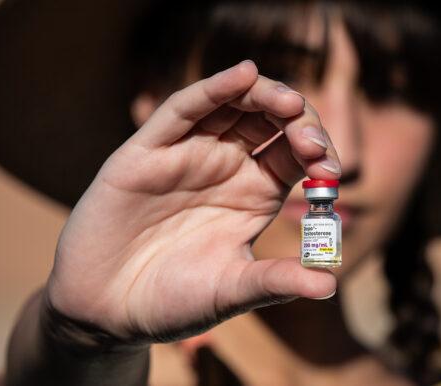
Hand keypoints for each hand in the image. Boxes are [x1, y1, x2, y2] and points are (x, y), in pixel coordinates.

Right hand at [46, 60, 340, 343]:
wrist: (109, 310)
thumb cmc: (173, 300)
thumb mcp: (233, 290)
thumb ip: (277, 282)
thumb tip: (330, 286)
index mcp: (254, 192)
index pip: (294, 152)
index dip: (316, 151)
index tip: (331, 169)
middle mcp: (225, 166)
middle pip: (269, 120)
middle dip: (297, 121)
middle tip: (312, 142)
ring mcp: (188, 153)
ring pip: (231, 104)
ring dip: (263, 95)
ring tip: (289, 103)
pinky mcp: (148, 151)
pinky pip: (183, 110)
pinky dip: (213, 90)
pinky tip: (243, 74)